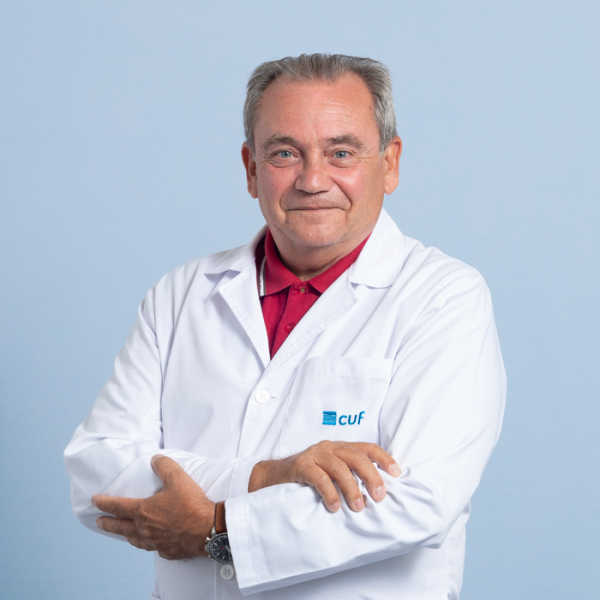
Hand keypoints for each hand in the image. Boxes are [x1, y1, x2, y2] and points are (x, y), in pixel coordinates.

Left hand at [92, 455, 213, 559]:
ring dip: (125, 535)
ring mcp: (155, 542)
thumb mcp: (178, 478)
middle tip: (99, 522)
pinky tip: (150, 542)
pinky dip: (147, 543)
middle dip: (108, 523)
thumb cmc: (191, 505)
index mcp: (144, 511)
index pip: (118, 506)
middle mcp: (145, 529)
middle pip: (120, 527)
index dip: (105, 502)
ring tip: (123, 534)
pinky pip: (152, 548)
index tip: (95, 501)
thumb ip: (164, 466)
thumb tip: (155, 459)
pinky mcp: (167, 551)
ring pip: (134, 540)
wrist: (208, 529)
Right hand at [248, 441, 400, 512]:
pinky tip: (334, 506)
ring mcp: (314, 454)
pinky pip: (318, 477)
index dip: (383, 458)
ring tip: (358, 507)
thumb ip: (349, 475)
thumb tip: (376, 493)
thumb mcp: (331, 472)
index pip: (366, 448)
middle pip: (356, 457)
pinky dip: (329, 492)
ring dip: (351, 488)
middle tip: (379, 496)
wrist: (273, 477)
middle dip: (371, 476)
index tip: (397, 473)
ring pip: (339, 467)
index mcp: (340, 447)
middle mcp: (329, 447)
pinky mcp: (300, 465)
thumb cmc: (308, 478)